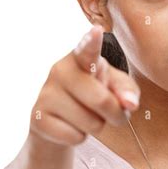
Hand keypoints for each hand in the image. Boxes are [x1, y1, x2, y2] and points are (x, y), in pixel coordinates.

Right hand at [29, 25, 139, 145]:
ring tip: (85, 115)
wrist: (58, 119)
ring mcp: (45, 93)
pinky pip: (75, 137)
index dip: (92, 42)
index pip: (87, 50)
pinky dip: (80, 137)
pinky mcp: (37, 118)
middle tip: (113, 114)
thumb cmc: (94, 96)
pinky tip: (69, 126)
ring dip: (96, 126)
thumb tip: (130, 104)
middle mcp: (60, 70)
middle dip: (116, 115)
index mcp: (81, 58)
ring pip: (90, 123)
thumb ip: (128, 91)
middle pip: (101, 100)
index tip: (97, 31)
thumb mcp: (115, 88)